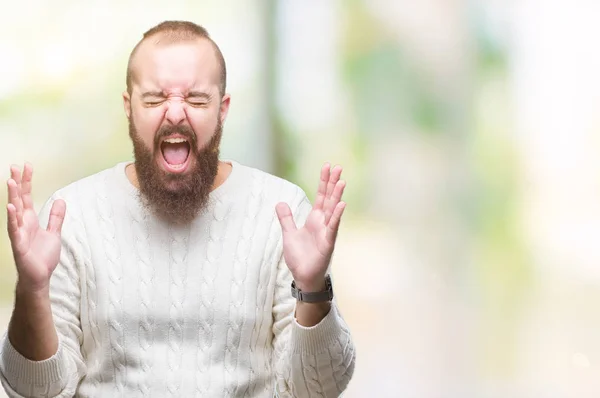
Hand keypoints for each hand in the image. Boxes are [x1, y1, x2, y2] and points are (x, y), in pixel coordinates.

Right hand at [6, 163, 65, 292]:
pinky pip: (14, 229)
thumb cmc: (42, 256)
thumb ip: (55, 217)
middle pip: (19, 199)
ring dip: (12, 196)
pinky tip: (11, 207)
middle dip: (17, 183)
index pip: (28, 196)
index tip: (27, 166)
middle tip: (14, 166)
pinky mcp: (18, 245)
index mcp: (30, 220)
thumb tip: (60, 200)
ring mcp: (18, 233)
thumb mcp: (54, 233)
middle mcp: (22, 223)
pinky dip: (12, 218)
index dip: (27, 181)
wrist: (39, 276)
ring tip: (10, 181)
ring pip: (14, 211)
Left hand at [276, 163, 345, 291]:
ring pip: (332, 210)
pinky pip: (333, 227)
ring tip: (341, 181)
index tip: (327, 166)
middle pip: (328, 198)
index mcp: (314, 219)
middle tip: (338, 167)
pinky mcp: (328, 242)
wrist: (303, 276)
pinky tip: (341, 204)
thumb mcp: (288, 234)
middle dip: (333, 183)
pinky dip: (337, 216)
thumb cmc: (299, 257)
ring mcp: (327, 232)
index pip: (320, 196)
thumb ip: (286, 218)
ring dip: (337, 196)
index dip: (323, 181)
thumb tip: (280, 202)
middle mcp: (323, 222)